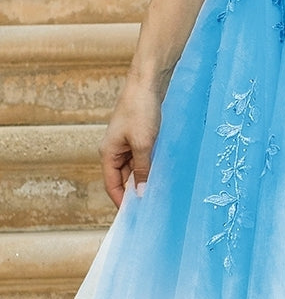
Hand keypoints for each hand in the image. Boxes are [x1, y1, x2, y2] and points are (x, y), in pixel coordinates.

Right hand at [99, 80, 161, 207]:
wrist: (147, 82)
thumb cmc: (141, 110)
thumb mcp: (143, 144)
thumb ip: (142, 170)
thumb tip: (140, 194)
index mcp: (108, 153)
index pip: (112, 185)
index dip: (122, 201)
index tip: (135, 216)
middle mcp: (114, 149)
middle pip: (123, 178)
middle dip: (135, 191)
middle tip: (152, 206)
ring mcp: (126, 142)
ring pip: (134, 168)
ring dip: (145, 178)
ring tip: (159, 192)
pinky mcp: (138, 135)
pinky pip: (142, 157)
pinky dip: (150, 165)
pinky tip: (162, 172)